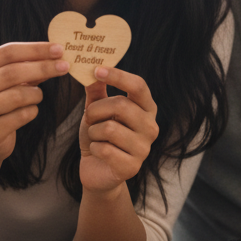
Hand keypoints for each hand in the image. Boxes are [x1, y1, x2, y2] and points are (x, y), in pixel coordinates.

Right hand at [0, 42, 68, 167]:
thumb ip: (27, 66)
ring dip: (36, 94)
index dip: (35, 49)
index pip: (7, 52)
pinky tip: (28, 112)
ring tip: (36, 96)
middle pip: (12, 72)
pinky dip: (32, 111)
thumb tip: (56, 54)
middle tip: (65, 66)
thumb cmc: (0, 102)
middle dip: (43, 67)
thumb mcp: (8, 81)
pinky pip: (22, 116)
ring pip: (18, 95)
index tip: (59, 49)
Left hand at [78, 67, 158, 195]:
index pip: (139, 86)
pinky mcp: (132, 167)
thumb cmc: (99, 136)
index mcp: (146, 109)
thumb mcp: (97, 111)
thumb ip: (97, 91)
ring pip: (109, 128)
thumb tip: (94, 70)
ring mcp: (144, 148)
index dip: (118, 76)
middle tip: (89, 116)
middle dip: (96, 110)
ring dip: (93, 131)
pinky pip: (104, 149)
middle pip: (121, 105)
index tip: (97, 70)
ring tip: (96, 137)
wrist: (97, 170)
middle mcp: (151, 127)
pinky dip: (93, 148)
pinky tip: (98, 152)